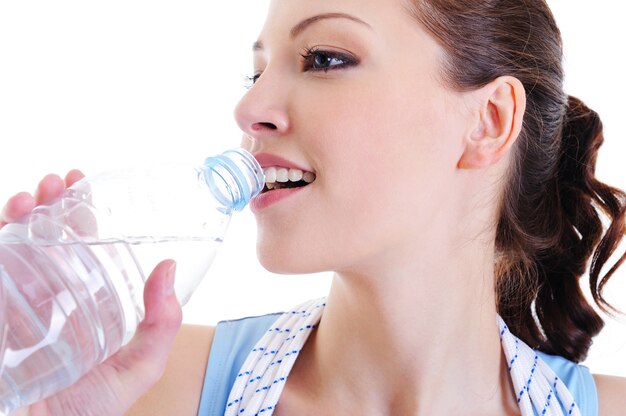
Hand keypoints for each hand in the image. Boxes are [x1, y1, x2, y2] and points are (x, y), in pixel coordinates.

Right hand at [2, 172, 182, 415]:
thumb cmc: (86, 412)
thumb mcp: (134, 370)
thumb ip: (159, 329)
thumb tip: (170, 268)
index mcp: (75, 307)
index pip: (76, 252)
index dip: (79, 218)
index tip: (85, 189)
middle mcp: (40, 303)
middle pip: (42, 242)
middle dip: (49, 206)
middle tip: (60, 181)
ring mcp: (11, 308)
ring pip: (12, 250)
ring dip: (21, 216)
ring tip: (35, 194)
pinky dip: (0, 242)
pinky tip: (13, 222)